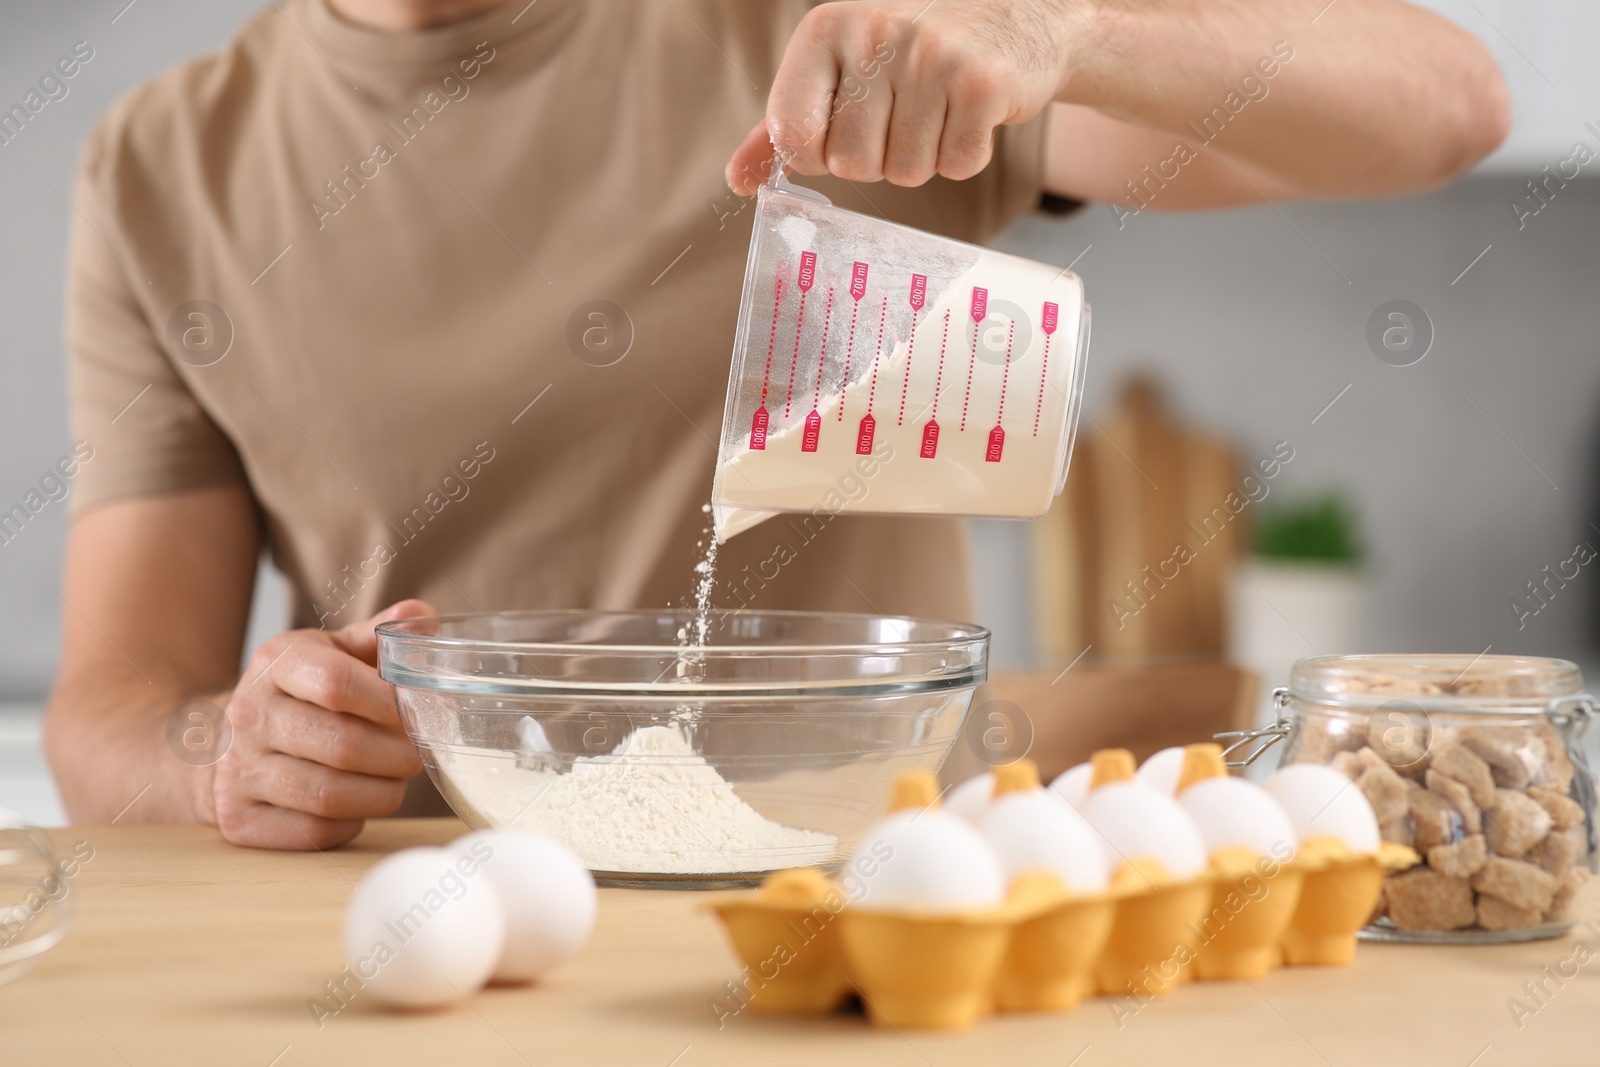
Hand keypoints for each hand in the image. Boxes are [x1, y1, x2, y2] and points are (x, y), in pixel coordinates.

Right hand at [211, 600, 433, 848]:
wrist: (222, 742)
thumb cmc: (299, 694)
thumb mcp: (332, 652)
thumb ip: (381, 635)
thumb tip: (424, 618)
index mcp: (276, 663)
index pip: (336, 683)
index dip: (389, 703)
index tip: (420, 712)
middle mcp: (249, 715)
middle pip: (342, 745)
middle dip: (399, 755)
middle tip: (419, 754)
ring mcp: (238, 771)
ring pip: (329, 795)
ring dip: (382, 792)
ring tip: (397, 779)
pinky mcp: (239, 819)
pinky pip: (313, 832)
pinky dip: (352, 822)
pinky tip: (359, 803)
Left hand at [726, 0, 1076, 193]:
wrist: (1016, 15)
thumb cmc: (913, 51)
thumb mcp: (840, 69)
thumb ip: (787, 123)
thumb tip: (738, 180)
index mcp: (826, 30)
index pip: (793, 133)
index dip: (818, 154)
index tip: (841, 131)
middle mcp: (875, 35)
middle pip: (853, 164)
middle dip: (880, 157)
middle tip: (904, 116)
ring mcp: (932, 56)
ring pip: (907, 172)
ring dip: (925, 156)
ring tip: (938, 110)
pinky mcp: (983, 82)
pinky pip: (957, 165)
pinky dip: (965, 154)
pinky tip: (968, 114)